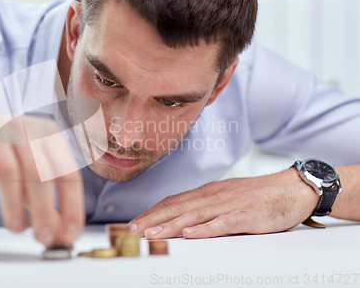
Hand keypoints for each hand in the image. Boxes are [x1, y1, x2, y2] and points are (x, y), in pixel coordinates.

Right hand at [0, 113, 83, 244]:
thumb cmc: (7, 156)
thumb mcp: (31, 177)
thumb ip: (47, 204)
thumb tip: (61, 234)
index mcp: (48, 135)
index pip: (67, 173)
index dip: (71, 205)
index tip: (70, 233)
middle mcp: (23, 129)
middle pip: (39, 172)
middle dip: (43, 208)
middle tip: (42, 237)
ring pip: (7, 168)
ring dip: (12, 202)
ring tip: (16, 227)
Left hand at [129, 168, 318, 238]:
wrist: (291, 188)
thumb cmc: (257, 195)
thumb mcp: (226, 197)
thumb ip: (205, 206)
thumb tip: (181, 217)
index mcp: (208, 192)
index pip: (173, 201)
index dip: (152, 212)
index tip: (135, 223)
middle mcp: (214, 196)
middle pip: (178, 208)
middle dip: (153, 220)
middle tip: (133, 230)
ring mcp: (230, 205)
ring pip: (195, 215)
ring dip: (171, 225)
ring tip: (153, 234)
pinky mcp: (247, 215)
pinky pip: (223, 223)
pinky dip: (205, 229)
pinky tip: (191, 234)